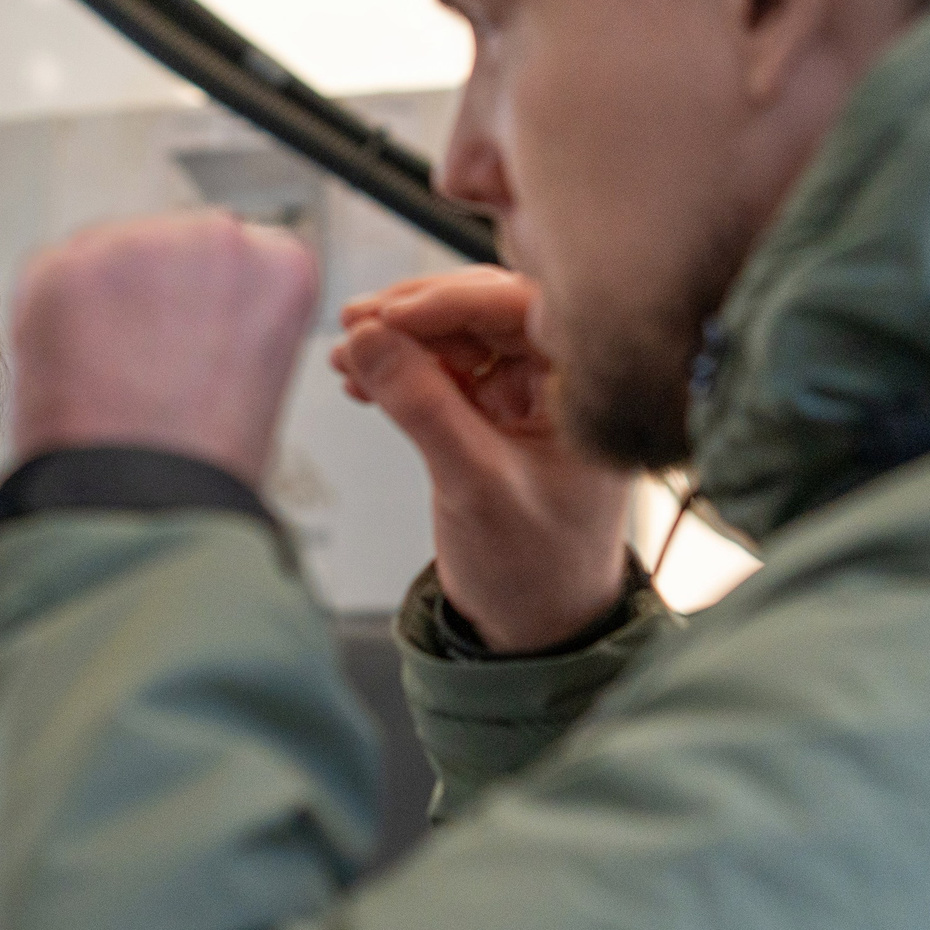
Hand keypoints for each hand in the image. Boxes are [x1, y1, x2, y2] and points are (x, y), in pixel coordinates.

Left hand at [9, 211, 321, 487]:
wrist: (138, 508)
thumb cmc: (201, 468)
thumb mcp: (257, 380)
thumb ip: (232, 316)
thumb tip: (189, 307)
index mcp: (281, 265)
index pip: (240, 255)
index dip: (209, 308)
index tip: (196, 347)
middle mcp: (216, 236)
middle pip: (174, 246)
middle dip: (155, 295)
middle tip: (144, 370)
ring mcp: (137, 242)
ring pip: (112, 255)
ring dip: (104, 302)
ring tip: (109, 379)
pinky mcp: (65, 263)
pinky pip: (55, 276)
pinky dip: (54, 317)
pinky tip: (73, 370)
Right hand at [332, 267, 634, 652]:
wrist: (535, 628)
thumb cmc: (535, 569)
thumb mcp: (474, 485)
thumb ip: (422, 407)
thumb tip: (366, 339)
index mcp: (585, 389)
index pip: (521, 309)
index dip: (450, 301)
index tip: (387, 314)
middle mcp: (560, 381)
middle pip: (485, 311)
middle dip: (414, 315)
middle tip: (353, 323)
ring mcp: (523, 396)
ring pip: (457, 338)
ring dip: (397, 340)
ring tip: (344, 354)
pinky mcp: (489, 415)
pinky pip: (440, 371)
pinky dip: (398, 369)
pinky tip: (359, 378)